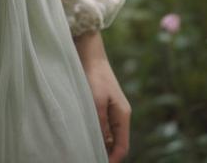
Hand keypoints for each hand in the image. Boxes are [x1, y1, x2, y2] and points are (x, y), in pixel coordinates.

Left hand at [75, 32, 130, 160]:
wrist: (89, 53)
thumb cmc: (94, 76)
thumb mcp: (96, 101)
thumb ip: (100, 123)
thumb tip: (102, 144)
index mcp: (123, 115)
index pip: (122, 146)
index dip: (113, 159)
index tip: (99, 162)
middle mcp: (120, 115)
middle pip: (116, 142)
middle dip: (106, 152)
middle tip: (89, 156)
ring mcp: (112, 110)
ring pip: (108, 134)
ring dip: (99, 142)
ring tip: (85, 148)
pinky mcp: (103, 104)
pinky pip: (102, 125)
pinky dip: (96, 132)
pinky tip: (84, 133)